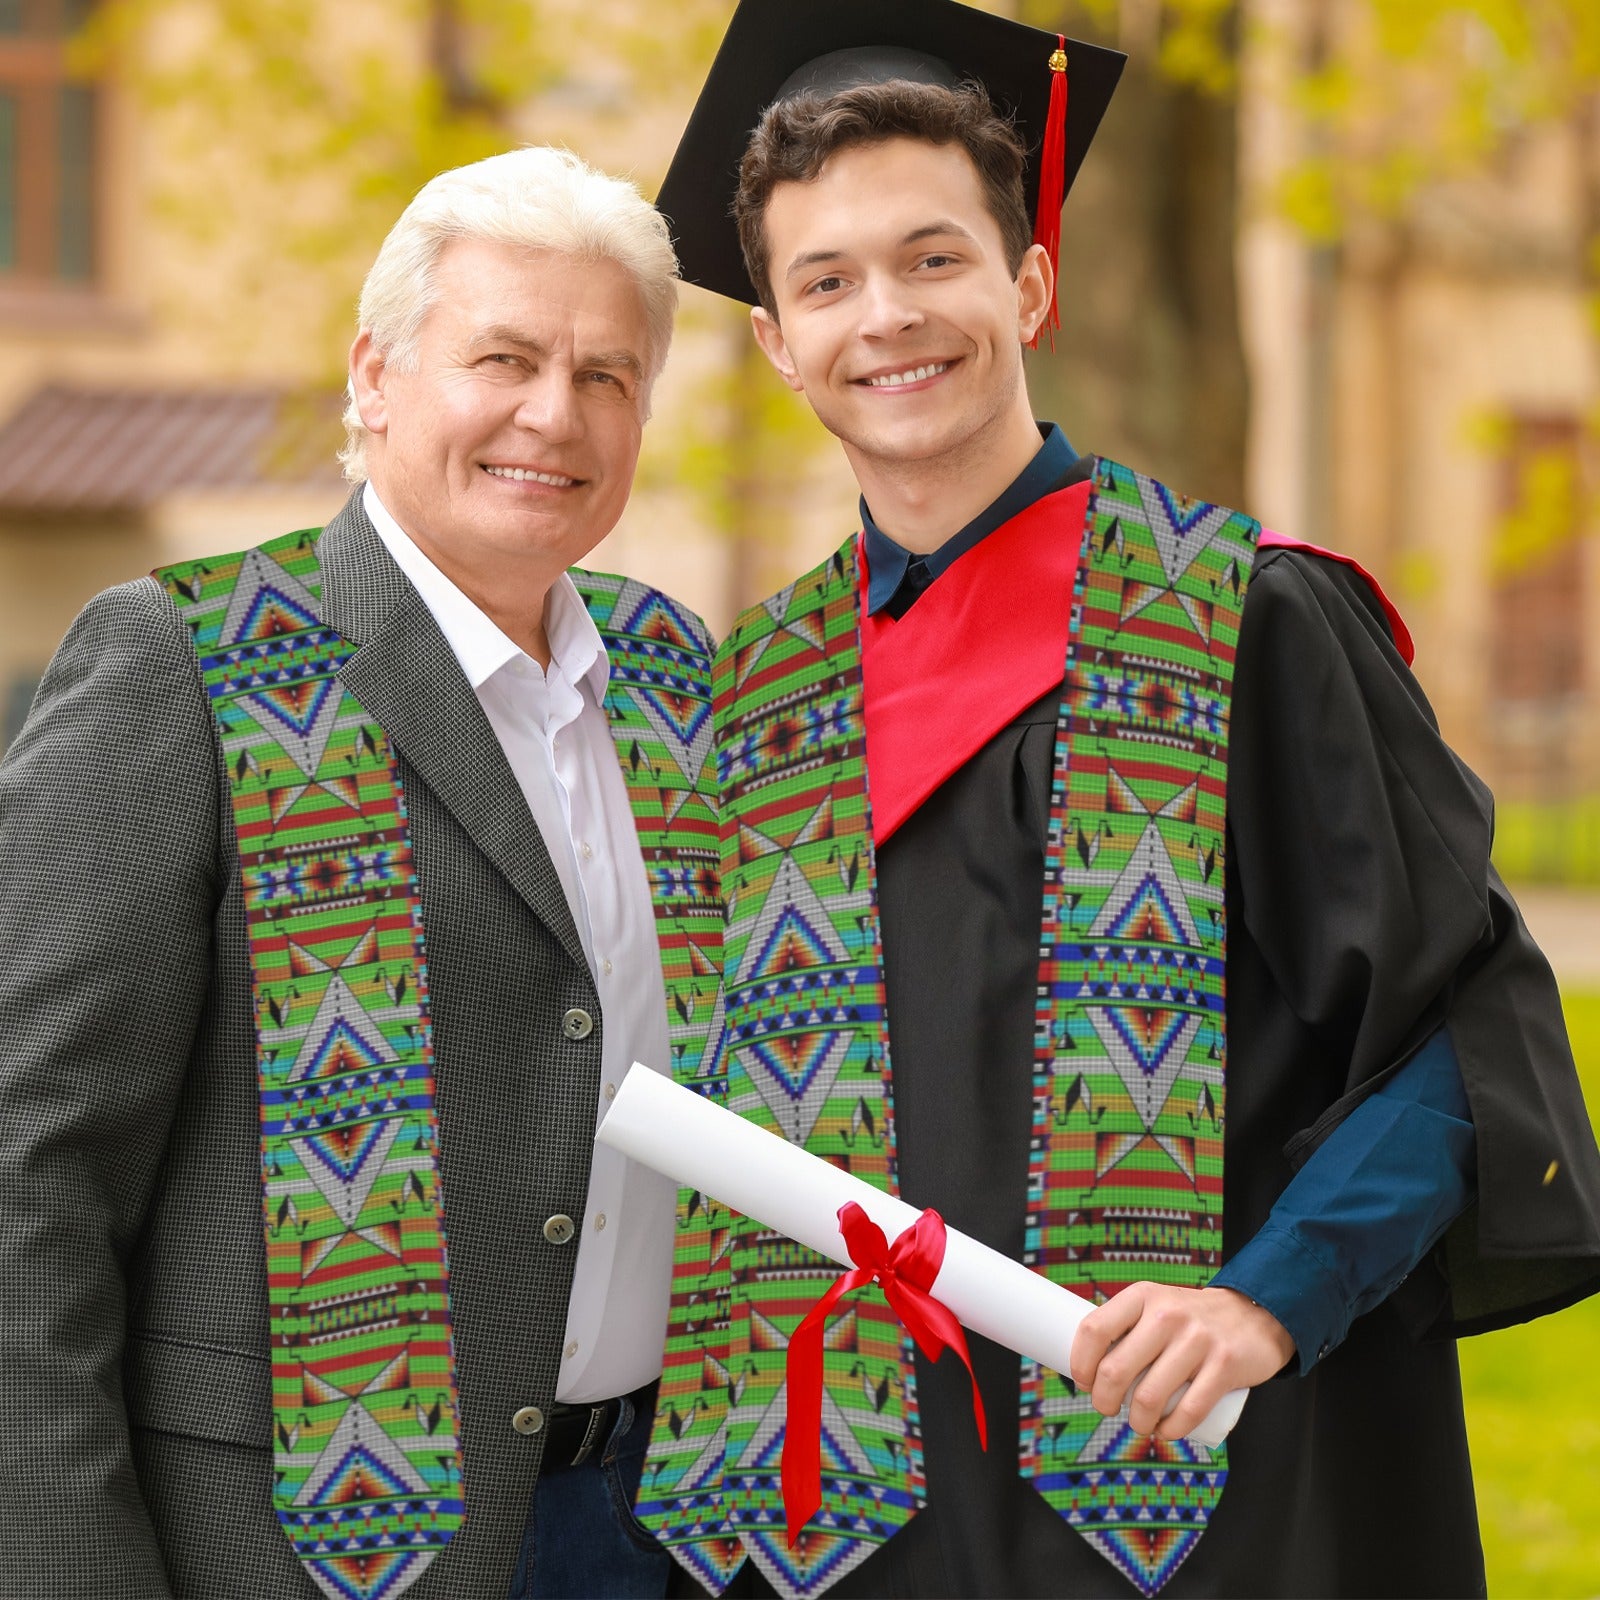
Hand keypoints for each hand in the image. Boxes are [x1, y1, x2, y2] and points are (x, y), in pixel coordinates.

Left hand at [1068, 1283, 1295, 1440]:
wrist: (1253, 1315)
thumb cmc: (1189, 1319)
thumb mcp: (1155, 1305)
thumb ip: (1126, 1326)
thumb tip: (1086, 1366)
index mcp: (1142, 1296)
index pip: (1094, 1330)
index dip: (1080, 1363)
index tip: (1083, 1382)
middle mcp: (1167, 1314)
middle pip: (1115, 1370)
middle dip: (1103, 1401)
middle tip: (1107, 1408)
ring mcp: (1197, 1339)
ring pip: (1148, 1397)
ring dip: (1136, 1422)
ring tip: (1138, 1423)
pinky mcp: (1224, 1366)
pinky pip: (1188, 1411)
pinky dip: (1170, 1431)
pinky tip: (1164, 1431)